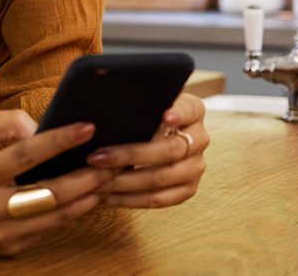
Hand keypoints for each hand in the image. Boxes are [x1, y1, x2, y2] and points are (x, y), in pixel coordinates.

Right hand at [0, 110, 114, 255]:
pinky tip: (88, 194)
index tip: (87, 127)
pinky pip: (49, 228)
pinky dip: (72, 210)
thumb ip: (8, 121)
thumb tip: (43, 128)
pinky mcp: (10, 248)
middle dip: (86, 176)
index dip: (58, 141)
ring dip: (88, 196)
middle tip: (112, 159)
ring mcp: (0, 234)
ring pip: (56, 216)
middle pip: (49, 194)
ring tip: (108, 176)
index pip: (24, 156)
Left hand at [86, 92, 207, 208]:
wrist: (158, 134)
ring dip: (125, 182)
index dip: (178, 114)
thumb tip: (109, 97)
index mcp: (193, 110)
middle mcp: (200, 138)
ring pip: (161, 177)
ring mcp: (196, 166)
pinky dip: (132, 199)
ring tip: (97, 181)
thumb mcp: (145, 102)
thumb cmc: (144, 114)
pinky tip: (109, 196)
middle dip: (130, 154)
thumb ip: (136, 102)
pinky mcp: (188, 189)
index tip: (165, 116)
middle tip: (98, 157)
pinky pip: (160, 199)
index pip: (188, 110)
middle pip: (170, 149)